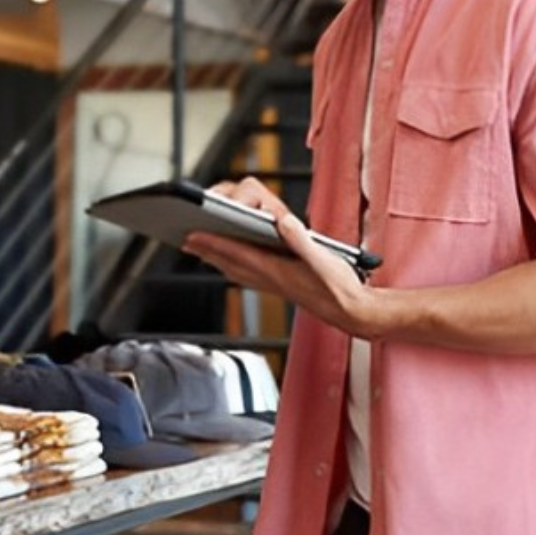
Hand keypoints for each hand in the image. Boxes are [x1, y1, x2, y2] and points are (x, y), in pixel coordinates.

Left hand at [182, 177, 376, 337]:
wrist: (352, 312)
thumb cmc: (340, 286)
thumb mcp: (325, 259)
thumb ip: (303, 241)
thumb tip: (283, 222)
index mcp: (277, 270)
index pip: (237, 254)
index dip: (213, 243)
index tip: (192, 234)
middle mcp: (269, 278)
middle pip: (228, 262)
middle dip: (205, 249)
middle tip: (183, 237)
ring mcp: (272, 283)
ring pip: (234, 268)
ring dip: (214, 257)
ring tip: (197, 247)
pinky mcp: (278, 285)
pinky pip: (245, 273)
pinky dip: (231, 264)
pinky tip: (227, 260)